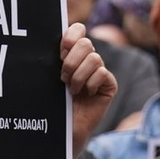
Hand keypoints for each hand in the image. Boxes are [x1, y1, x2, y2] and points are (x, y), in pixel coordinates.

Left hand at [61, 23, 116, 156]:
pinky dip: (90, 83)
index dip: (70, 36)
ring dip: (79, 75)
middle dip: (71, 61)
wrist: (64, 128)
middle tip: (63, 77)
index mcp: (72, 53)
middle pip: (86, 43)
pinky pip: (102, 73)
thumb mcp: (50, 76)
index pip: (78, 30)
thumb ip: (56, 57)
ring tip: (72, 89)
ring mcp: (99, 72)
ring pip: (94, 58)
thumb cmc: (53, 102)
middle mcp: (87, 60)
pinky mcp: (109, 85)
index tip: (60, 52)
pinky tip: (85, 94)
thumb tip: (55, 38)